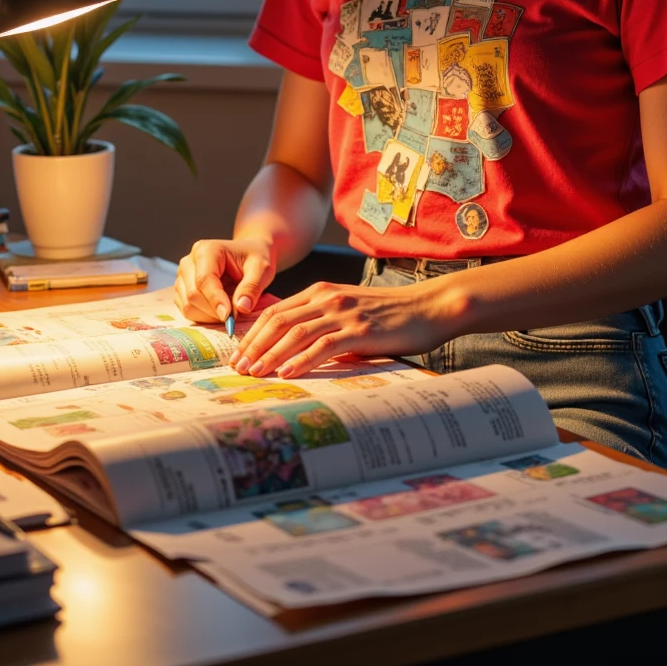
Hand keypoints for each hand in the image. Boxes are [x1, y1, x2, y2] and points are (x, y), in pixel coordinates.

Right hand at [174, 236, 275, 322]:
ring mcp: (183, 276)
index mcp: (207, 250)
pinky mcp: (182, 289)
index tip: (229, 317)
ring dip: (208, 316)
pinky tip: (219, 312)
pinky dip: (202, 317)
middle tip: (234, 317)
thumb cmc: (254, 258)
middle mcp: (189, 261)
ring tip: (229, 312)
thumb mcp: (262, 269)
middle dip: (214, 311)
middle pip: (193, 294)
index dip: (215, 300)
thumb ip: (252, 287)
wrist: (248, 255)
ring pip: (187, 305)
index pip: (204, 279)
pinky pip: (186, 310)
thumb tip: (241, 308)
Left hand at [228, 277, 459, 378]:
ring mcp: (344, 313)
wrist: (428, 307)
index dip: (253, 333)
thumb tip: (295, 349)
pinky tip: (287, 372)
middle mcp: (328, 298)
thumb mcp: (349, 311)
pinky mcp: (360, 330)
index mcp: (322, 292)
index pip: (276, 312)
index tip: (238, 354)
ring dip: (271, 354)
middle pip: (279, 321)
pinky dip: (302, 359)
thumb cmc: (389, 314)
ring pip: (296, 332)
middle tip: (238, 368)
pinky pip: (324, 345)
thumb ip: (323, 322)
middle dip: (255, 345)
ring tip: (255, 373)